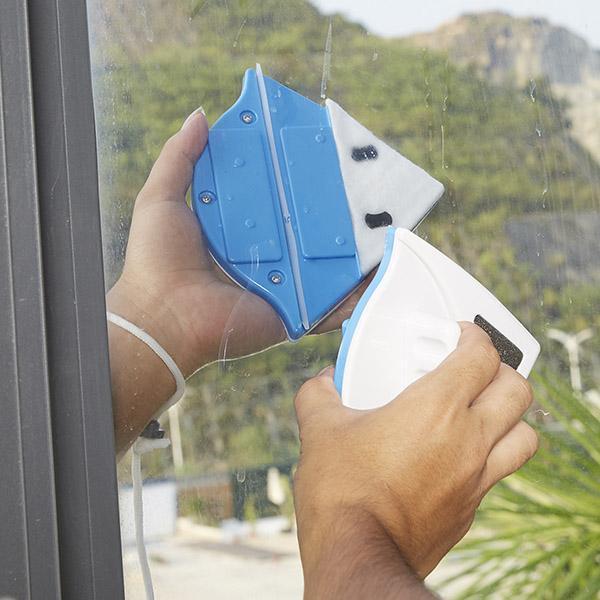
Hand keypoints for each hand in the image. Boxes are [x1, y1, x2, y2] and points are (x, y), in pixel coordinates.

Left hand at [107, 109, 369, 377]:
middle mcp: (266, 255)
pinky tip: (376, 272)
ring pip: (325, 265)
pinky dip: (354, 293)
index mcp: (241, 229)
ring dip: (353, 251)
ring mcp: (283, 284)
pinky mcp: (293, 310)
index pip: (277, 198)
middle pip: (306, 230)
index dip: (296, 178)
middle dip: (334, 212)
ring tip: (384, 228)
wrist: (164, 317)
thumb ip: (180, 157)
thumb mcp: (161, 199)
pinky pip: (329, 303)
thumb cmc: (157, 259)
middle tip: (363, 190)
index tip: (319, 154)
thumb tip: (200, 116)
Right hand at [293, 322, 537, 587]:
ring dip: (509, 416)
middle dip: (501, 370)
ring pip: (525, 435)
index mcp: (435, 408)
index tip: (460, 334)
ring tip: (480, 411)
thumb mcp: (319, 429)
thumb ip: (318, 393)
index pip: (481, 356)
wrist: (357, 554)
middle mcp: (467, 440)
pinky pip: (500, 471)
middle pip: (517, 390)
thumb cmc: (342, 490)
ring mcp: (476, 477)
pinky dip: (491, 454)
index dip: (475, 336)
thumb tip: (323, 381)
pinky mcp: (471, 508)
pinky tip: (456, 454)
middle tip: (473, 370)